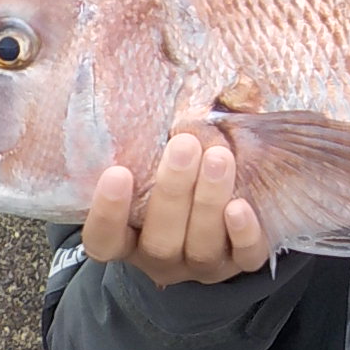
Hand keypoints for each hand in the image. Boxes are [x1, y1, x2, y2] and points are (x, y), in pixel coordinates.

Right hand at [80, 133, 271, 287]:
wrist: (219, 219)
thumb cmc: (171, 182)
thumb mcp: (149, 170)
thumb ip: (143, 148)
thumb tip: (135, 84)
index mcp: (128, 240)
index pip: (104, 239)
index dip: (107, 212)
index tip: (117, 172)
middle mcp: (162, 258)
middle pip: (160, 241)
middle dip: (172, 192)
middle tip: (184, 144)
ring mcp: (201, 265)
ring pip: (202, 246)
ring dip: (208, 200)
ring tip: (218, 156)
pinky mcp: (240, 264)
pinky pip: (245, 258)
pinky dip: (244, 234)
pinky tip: (241, 206)